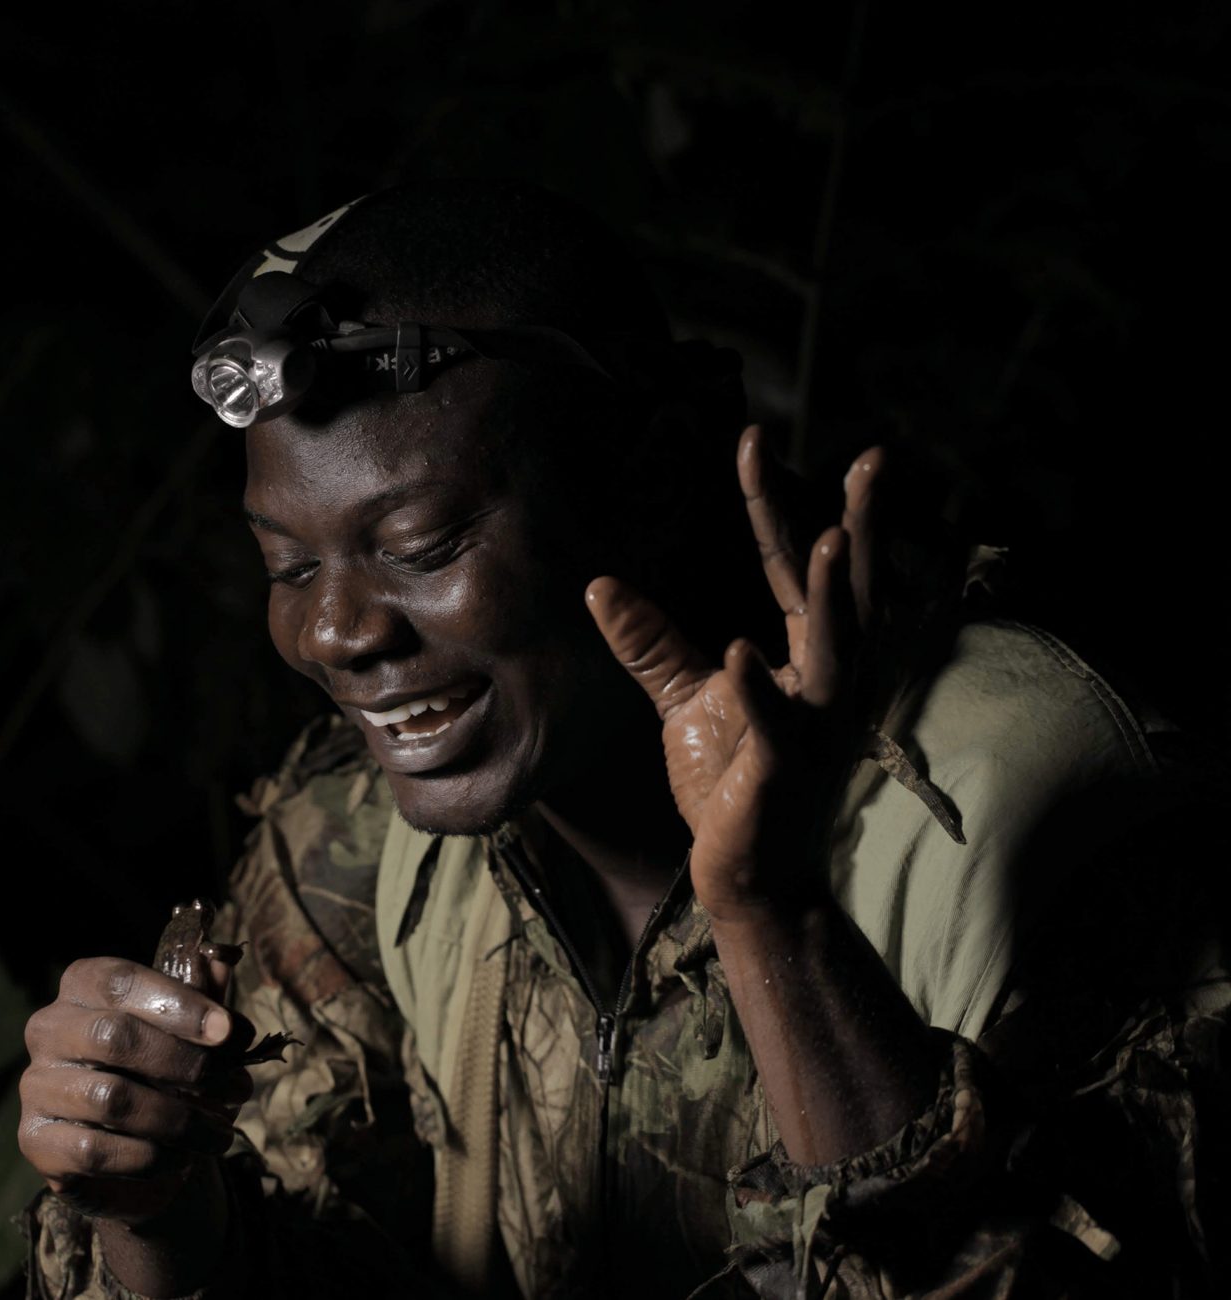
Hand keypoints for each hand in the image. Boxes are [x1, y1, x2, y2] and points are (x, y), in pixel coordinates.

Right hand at [18, 955, 255, 1224]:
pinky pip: (95, 1149)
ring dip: (179, 1120)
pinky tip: (181, 1158)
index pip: (121, 982)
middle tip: (237, 1087)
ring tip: (219, 1134)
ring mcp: (36, 1086)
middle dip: (186, 1064)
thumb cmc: (160, 1074)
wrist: (128, 1155)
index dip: (179, 1003)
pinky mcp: (36, 1141)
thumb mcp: (188, 1032)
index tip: (227, 1032)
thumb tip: (220, 963)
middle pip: (114, 1035)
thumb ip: (203, 998)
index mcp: (81, 986)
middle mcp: (49, 1029)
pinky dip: (150, 1158)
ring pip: (111, 1098)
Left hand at [585, 425, 885, 921]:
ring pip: (834, 651)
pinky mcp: (782, 772)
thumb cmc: (726, 784)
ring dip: (833, 597)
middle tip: (872, 459)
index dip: (774, 507)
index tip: (753, 440)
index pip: (793, 569)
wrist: (740, 872)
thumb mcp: (683, 699)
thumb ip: (652, 641)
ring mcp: (812, 726)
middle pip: (847, 593)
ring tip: (826, 538)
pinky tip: (743, 651)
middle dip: (860, 527)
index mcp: (803, 658)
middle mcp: (824, 683)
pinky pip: (775, 726)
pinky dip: (759, 690)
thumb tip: (598, 584)